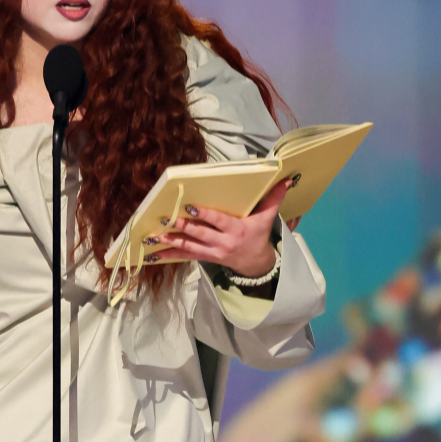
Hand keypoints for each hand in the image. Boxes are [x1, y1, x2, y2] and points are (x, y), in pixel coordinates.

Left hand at [149, 179, 293, 276]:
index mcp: (237, 230)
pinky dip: (169, 255)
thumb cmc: (258, 235)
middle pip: (201, 235)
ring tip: (155, 235)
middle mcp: (223, 243)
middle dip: (184, 227)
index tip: (190, 208)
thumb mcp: (267, 218)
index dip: (205, 216)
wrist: (255, 263)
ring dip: (171, 241)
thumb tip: (287, 179)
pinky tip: (153, 253)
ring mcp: (212, 252)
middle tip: (167, 219)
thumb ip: (274, 198)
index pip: (219, 221)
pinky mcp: (204, 258)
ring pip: (190, 247)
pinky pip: (185, 256)